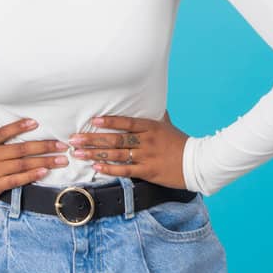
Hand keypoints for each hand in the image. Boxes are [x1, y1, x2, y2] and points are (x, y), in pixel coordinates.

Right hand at [0, 118, 69, 213]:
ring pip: (22, 164)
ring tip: (61, 160)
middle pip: (21, 149)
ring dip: (44, 161)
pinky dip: (31, 175)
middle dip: (45, 146)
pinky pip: (16, 180)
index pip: (4, 132)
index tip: (36, 123)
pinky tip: (43, 172)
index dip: (20, 126)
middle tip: (62, 145)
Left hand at [69, 110, 188, 189]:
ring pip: (117, 155)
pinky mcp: (148, 172)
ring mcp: (147, 157)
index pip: (126, 122)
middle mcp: (146, 141)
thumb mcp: (167, 125)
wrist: (197, 163)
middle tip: (74, 139)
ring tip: (79, 153)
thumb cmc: (181, 142)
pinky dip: (110, 169)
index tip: (92, 121)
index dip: (109, 121)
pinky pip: (125, 170)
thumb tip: (150, 100)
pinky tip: (96, 167)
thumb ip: (155, 115)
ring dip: (95, 154)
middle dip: (92, 139)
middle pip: (116, 139)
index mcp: (151, 127)